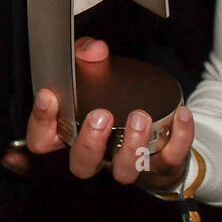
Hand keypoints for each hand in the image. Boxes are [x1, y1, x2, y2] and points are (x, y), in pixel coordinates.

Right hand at [25, 37, 194, 192]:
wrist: (156, 138)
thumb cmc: (116, 105)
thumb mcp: (96, 76)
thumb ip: (87, 58)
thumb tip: (93, 49)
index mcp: (74, 137)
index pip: (42, 142)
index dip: (41, 123)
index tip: (49, 96)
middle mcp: (98, 158)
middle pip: (81, 165)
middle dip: (89, 142)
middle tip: (101, 115)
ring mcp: (129, 166)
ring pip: (124, 172)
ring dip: (132, 146)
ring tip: (140, 116)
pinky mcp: (162, 167)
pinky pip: (171, 158)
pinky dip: (179, 137)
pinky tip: (181, 114)